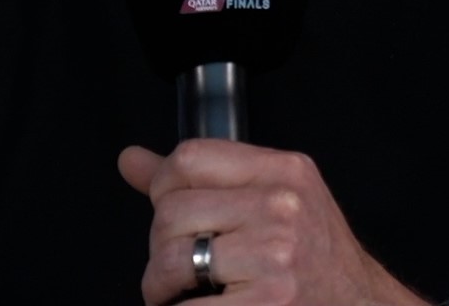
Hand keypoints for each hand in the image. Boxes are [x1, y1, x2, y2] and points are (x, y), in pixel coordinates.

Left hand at [118, 139, 427, 305]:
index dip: (164, 189)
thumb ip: (203, 179)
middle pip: (171, 212)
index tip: (173, 215)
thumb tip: (132, 160)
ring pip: (170, 262)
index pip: (189, 157)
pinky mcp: (266, 305)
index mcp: (285, 172)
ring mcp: (275, 259)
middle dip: (163, 248)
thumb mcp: (273, 201)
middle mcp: (283, 208)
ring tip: (189, 293)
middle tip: (184, 267)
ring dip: (163, 288)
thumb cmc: (316, 262)